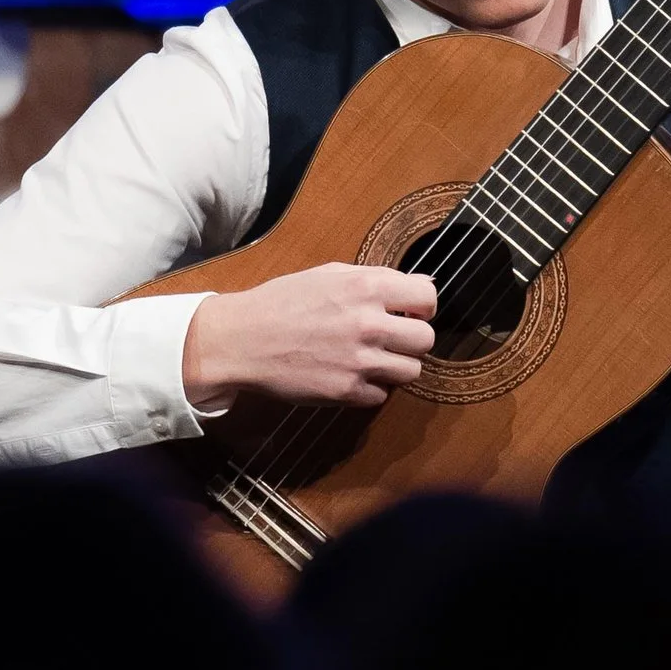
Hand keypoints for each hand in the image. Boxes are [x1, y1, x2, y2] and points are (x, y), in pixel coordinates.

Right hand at [180, 263, 436, 411]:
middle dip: (412, 339)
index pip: (428, 298)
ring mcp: (360, 361)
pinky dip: (371, 388)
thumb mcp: (329, 274)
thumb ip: (377, 278)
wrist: (241, 339)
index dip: (422, 307)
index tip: (409, 312)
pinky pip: (382, 395)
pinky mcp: (346, 391)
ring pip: (411, 371)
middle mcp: (369, 323)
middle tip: (392, 339)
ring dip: (396, 366)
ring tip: (374, 359)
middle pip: (426, 340)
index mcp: (367, 287)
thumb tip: (422, 285)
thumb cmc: (284, 301)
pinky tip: (352, 375)